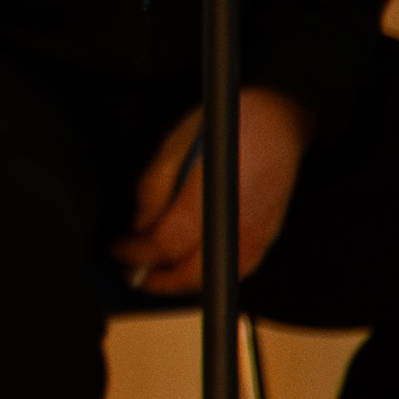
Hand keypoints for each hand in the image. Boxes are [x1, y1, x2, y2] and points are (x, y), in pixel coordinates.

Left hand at [115, 87, 307, 293]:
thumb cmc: (228, 123)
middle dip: (156, 278)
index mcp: (213, 197)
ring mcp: (260, 236)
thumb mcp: (175, 143)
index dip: (136, 252)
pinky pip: (235, 271)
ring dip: (181, 281)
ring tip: (153, 270)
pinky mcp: (269, 238)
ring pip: (216, 279)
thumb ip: (153, 187)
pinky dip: (208, 274)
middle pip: (193, 274)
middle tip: (129, 272)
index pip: (167, 243)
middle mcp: (240, 224)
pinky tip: (186, 264)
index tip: (115, 250)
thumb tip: (137, 225)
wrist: (282, 118)